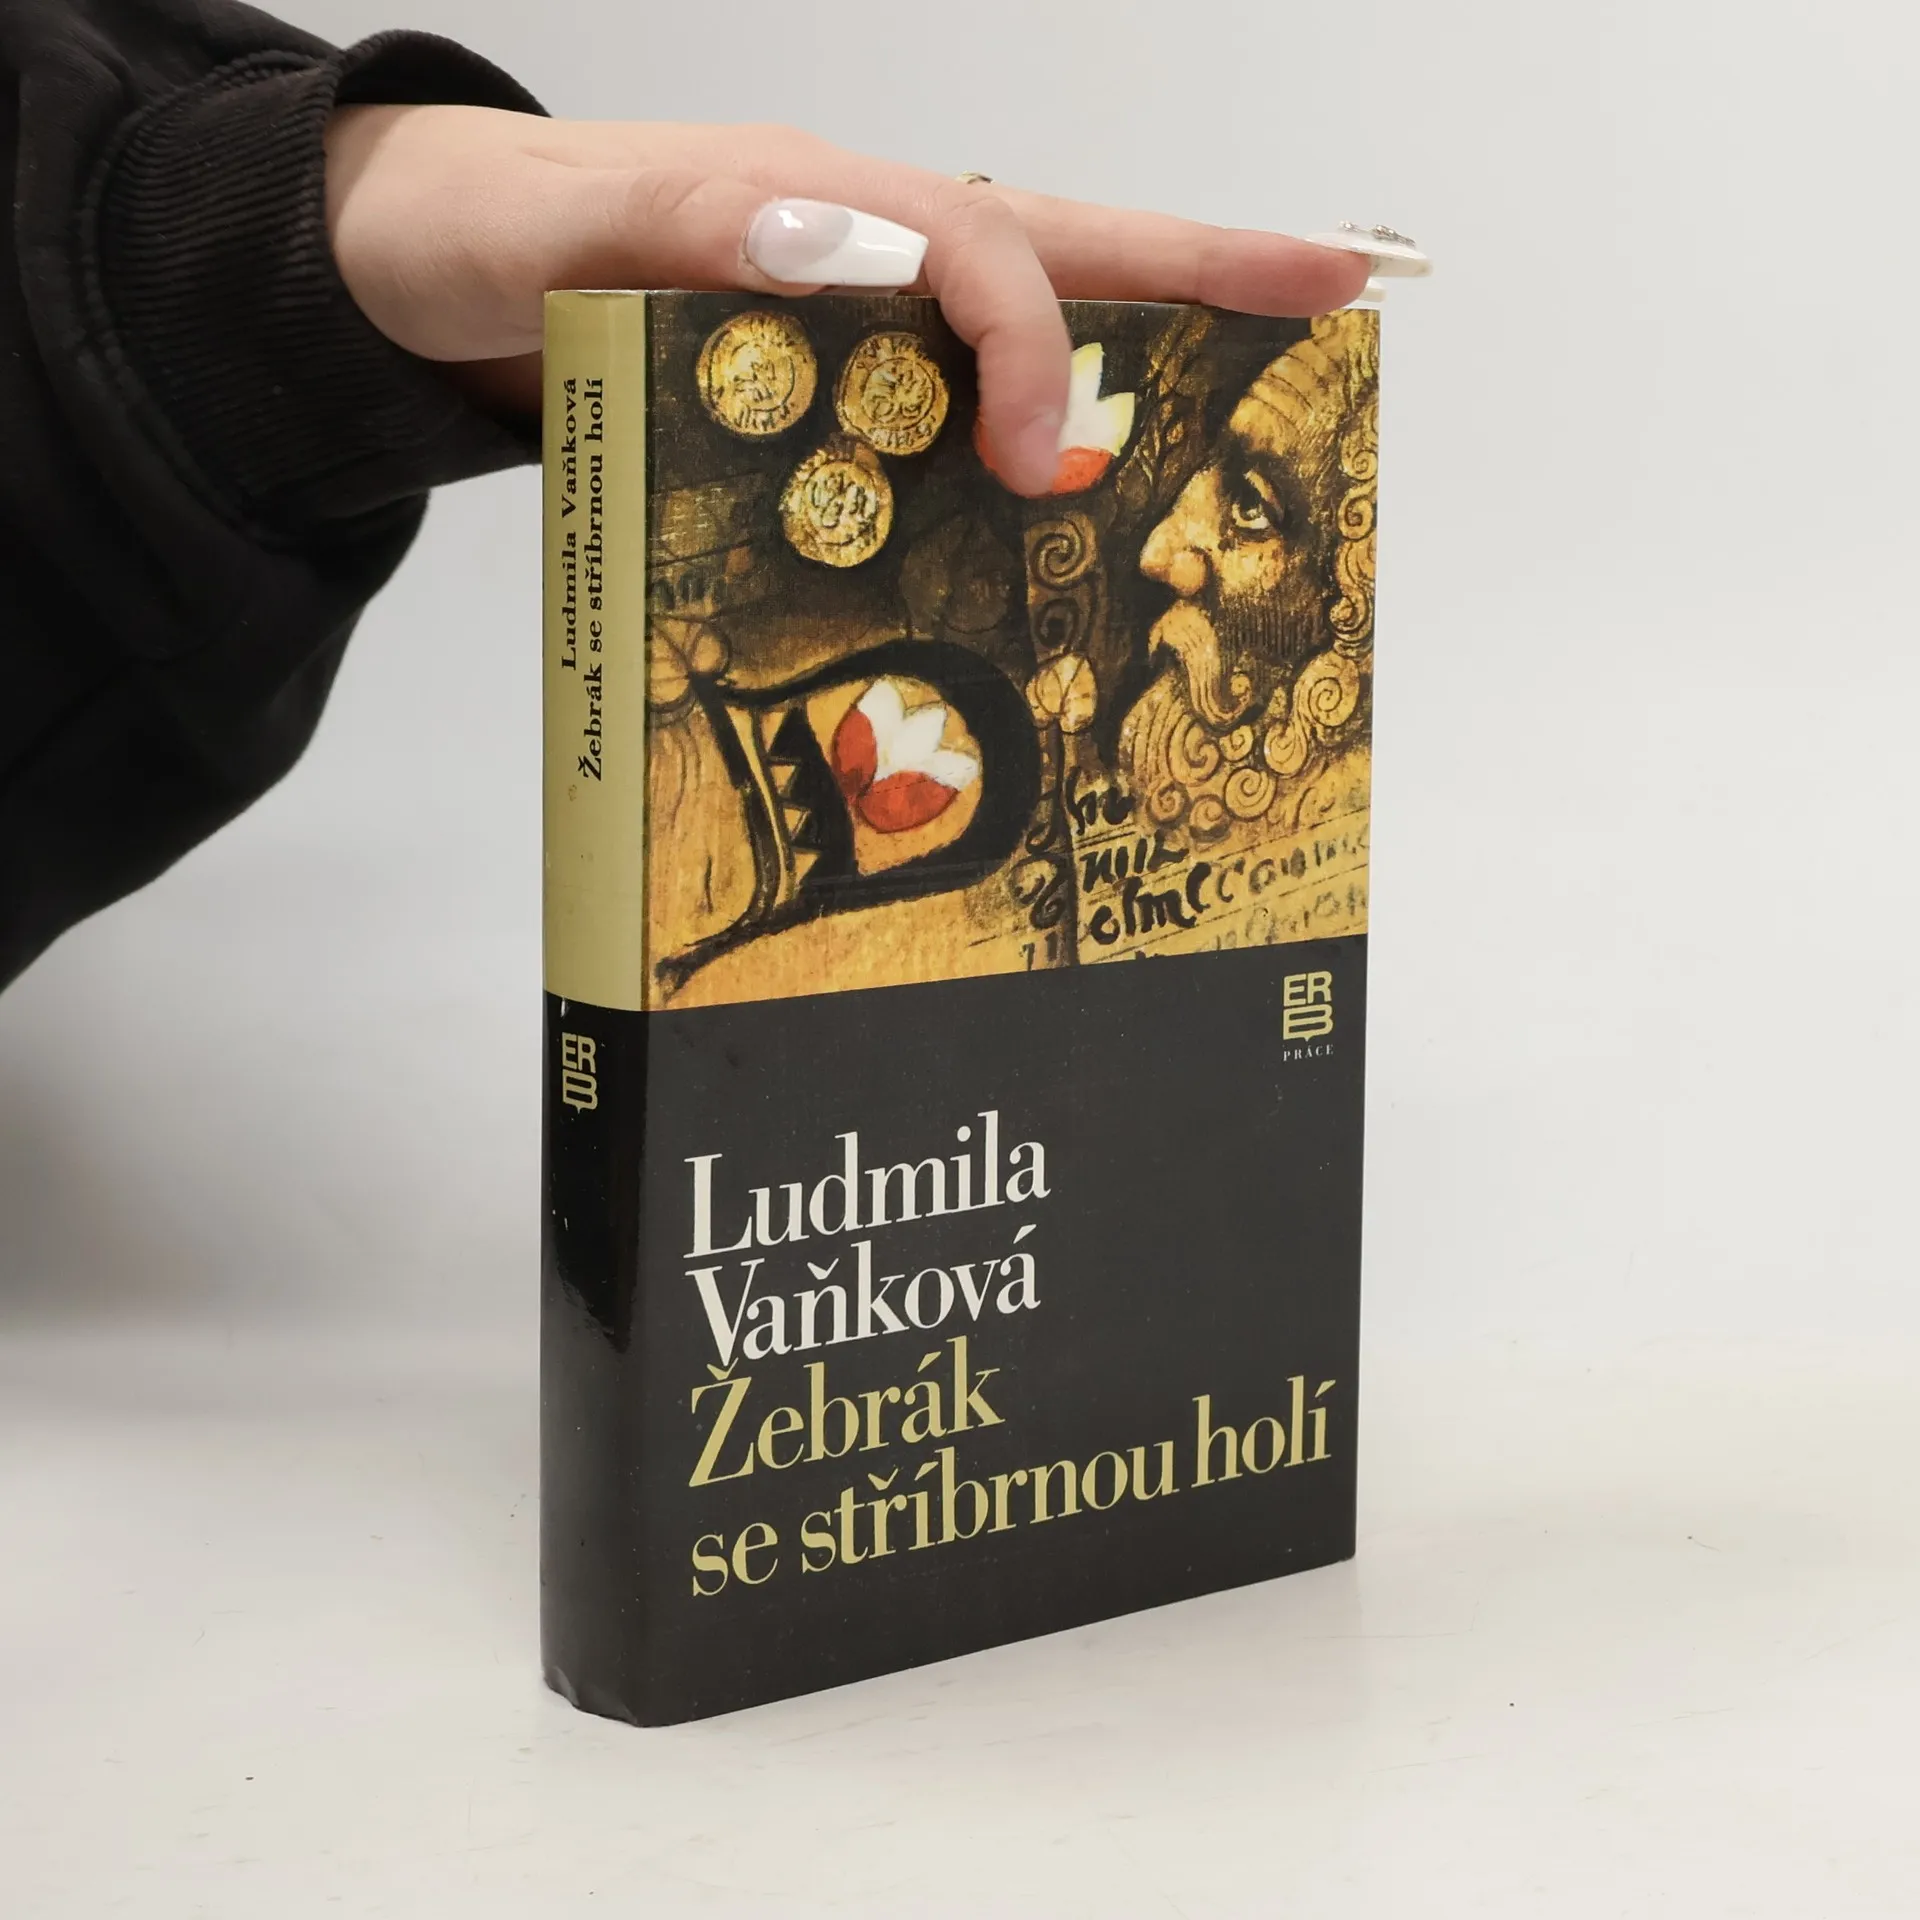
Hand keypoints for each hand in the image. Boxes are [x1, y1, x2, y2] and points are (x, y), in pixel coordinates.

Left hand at [324, 108, 1371, 495]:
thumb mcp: (556, 224)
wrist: (407, 283)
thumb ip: (681, 217)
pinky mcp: (819, 390)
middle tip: (1340, 282)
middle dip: (1202, 267)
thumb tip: (835, 231)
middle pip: (1058, 245)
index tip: (1033, 459)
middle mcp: (849, 250)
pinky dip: (1022, 445)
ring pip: (1024, 320)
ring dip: (1140, 355)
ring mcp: (843, 318)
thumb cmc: (469, 240)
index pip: (974, 248)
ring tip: (1254, 396)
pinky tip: (1062, 515)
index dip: (1029, 344)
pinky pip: (947, 409)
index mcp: (810, 201)